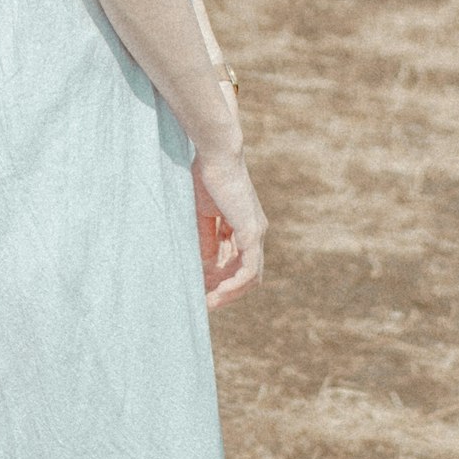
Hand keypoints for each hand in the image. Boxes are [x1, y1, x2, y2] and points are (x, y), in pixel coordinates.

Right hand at [193, 151, 266, 307]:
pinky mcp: (252, 232)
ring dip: (230, 292)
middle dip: (226, 290)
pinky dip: (235, 285)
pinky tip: (218, 292)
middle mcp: (256, 231)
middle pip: (247, 273)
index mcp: (245, 224)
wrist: (216, 156)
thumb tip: (208, 262)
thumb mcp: (204, 214)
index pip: (238, 260)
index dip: (221, 276)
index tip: (201, 287)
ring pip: (251, 276)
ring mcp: (256, 233)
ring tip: (209, 302)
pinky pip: (249, 270)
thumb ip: (208, 238)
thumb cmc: (207, 177)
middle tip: (205, 302)